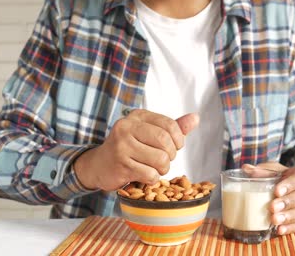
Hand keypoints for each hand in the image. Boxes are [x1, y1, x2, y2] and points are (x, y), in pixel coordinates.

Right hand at [74, 110, 198, 190]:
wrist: (99, 165)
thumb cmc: (129, 148)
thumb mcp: (150, 133)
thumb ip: (173, 127)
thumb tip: (195, 118)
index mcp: (137, 116)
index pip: (169, 125)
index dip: (179, 139)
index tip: (176, 147)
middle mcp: (127, 127)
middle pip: (165, 142)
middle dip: (170, 155)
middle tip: (164, 160)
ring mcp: (122, 146)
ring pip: (160, 160)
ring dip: (162, 169)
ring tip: (154, 168)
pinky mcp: (121, 165)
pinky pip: (150, 175)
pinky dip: (152, 179)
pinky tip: (144, 175)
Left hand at [242, 162, 294, 234]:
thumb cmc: (291, 178)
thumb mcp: (280, 170)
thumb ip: (265, 170)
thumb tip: (246, 169)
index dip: (290, 184)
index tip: (276, 191)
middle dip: (289, 202)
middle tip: (272, 207)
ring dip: (290, 217)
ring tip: (275, 220)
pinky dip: (292, 228)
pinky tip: (280, 230)